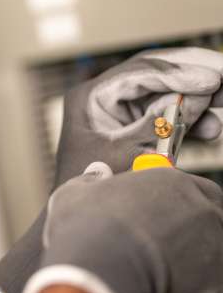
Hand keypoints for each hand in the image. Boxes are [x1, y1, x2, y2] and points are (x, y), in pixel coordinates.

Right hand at [23, 165, 222, 292]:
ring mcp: (215, 244)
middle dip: (197, 226)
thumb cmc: (86, 230)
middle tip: (170, 242)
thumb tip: (97, 173)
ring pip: (218, 250)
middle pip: (212, 213)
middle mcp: (199, 207)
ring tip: (169, 273)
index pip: (189, 187)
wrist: (97, 271)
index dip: (175, 202)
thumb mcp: (76, 193)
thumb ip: (92, 180)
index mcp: (169, 181)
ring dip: (202, 260)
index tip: (160, 213)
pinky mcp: (220, 284)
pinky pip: (220, 292)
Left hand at [55, 47, 222, 185]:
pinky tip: (212, 127)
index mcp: (90, 96)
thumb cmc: (90, 186)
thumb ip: (155, 126)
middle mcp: (104, 96)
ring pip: (165, 93)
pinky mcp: (135, 127)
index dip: (177, 74)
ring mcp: (120, 111)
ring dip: (196, 95)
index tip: (212, 79)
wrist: (83, 220)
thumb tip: (190, 98)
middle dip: (191, 72)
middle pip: (154, 74)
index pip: (138, 73)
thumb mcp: (123, 155)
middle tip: (222, 73)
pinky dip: (190, 119)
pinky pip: (167, 115)